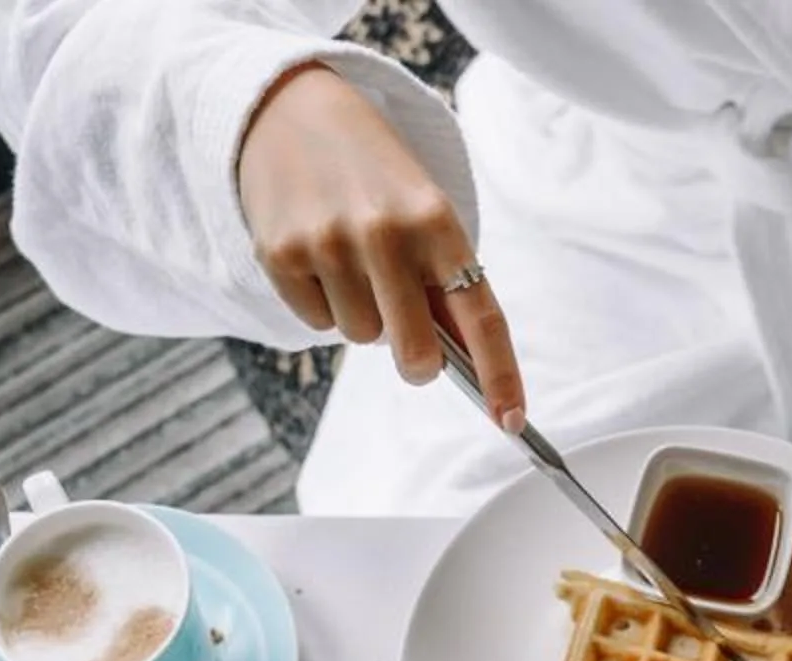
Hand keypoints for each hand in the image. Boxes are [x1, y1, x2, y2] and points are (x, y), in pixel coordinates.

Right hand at [236, 63, 523, 428]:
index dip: (501, 375)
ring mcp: (328, 244)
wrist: (285, 109)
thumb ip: (441, 278)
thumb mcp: (421, 207)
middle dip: (418, 364)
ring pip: (361, 339)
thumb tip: (461, 361)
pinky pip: (316, 323)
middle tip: (413, 350)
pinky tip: (317, 255)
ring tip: (351, 261)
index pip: (480, 316)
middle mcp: (383, 232)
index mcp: (436, 219)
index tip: (512, 420)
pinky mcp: (279, 254)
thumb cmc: (372, 170)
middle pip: (414, 354)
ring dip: (363, 317)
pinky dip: (322, 303)